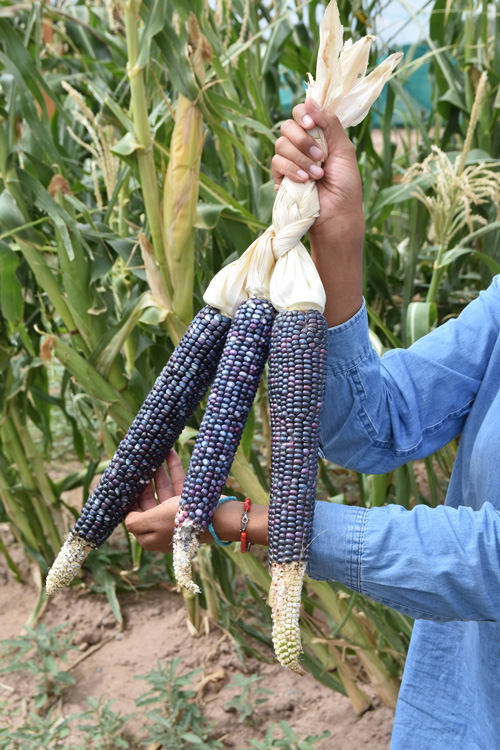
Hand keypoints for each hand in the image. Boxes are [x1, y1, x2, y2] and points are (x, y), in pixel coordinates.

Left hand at [125, 450, 269, 552]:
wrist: (218, 519)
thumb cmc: (180, 521)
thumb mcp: (152, 521)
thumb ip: (134, 521)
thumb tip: (126, 517)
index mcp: (151, 536)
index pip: (134, 515)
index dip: (130, 498)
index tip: (128, 481)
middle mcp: (162, 526)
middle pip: (149, 500)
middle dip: (146, 480)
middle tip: (141, 462)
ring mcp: (177, 515)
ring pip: (164, 489)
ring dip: (159, 471)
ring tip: (155, 453)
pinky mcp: (190, 504)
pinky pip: (178, 485)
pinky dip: (174, 470)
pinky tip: (170, 453)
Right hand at [272, 97, 364, 326]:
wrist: (338, 217)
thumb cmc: (346, 187)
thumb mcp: (344, 151)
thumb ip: (329, 124)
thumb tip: (310, 100)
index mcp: (319, 137)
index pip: (302, 114)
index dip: (304, 115)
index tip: (313, 124)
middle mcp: (302, 147)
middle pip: (287, 125)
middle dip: (303, 139)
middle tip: (320, 156)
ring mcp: (290, 163)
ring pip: (280, 144)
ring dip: (300, 158)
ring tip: (317, 175)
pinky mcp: (281, 180)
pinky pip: (276, 163)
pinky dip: (291, 169)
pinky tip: (305, 181)